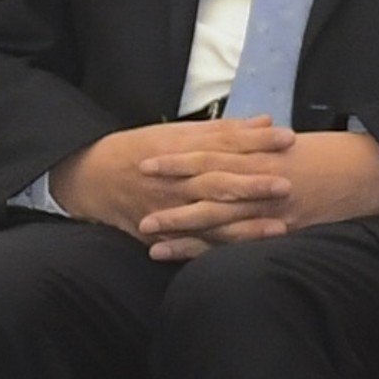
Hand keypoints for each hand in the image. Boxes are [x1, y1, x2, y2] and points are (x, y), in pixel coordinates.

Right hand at [54, 118, 292, 238]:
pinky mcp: (163, 236)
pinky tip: (245, 255)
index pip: (225, 144)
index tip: (288, 138)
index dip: (256, 143)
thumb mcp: (176, 133)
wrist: (90, 179)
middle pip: (219, 183)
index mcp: (180, 151)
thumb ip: (223, 131)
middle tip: (287, 184)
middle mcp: (176, 181)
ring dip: (246, 225)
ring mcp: (169, 211)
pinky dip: (220, 251)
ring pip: (212, 219)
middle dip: (253, 185)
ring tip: (280, 228)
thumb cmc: (138, 151)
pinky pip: (195, 246)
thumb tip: (266, 122)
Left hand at [112, 130, 378, 259]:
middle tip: (134, 205)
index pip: (209, 155)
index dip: (176, 159)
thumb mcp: (290, 144)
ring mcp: (272, 207)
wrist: (373, 169)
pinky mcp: (286, 229)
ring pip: (219, 220)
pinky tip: (192, 260)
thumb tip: (232, 139)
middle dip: (169, 198)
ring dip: (183, 229)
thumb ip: (257, 145)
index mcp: (259, 154)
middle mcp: (260, 180)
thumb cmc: (331, 155)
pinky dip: (216, 251)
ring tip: (149, 238)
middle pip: (205, 189)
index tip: (145, 161)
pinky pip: (245, 242)